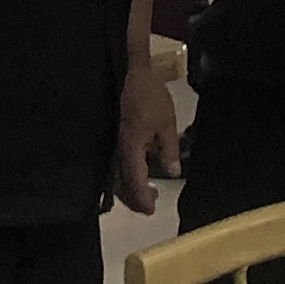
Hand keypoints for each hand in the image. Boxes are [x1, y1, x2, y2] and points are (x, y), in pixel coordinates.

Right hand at [116, 59, 182, 215]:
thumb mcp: (167, 122)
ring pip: (116, 177)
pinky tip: (138, 174)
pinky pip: (115, 166)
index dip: (142, 199)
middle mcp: (118, 150)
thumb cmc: (150, 96)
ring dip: (130, 189)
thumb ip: (169, 149)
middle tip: (151, 205)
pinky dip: (125, 177)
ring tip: (148, 192)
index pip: (134, 182)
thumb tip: (172, 173)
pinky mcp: (112, 139)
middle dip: (135, 199)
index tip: (153, 210)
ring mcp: (112, 145)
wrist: (129, 74)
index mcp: (131, 148)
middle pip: (121, 185)